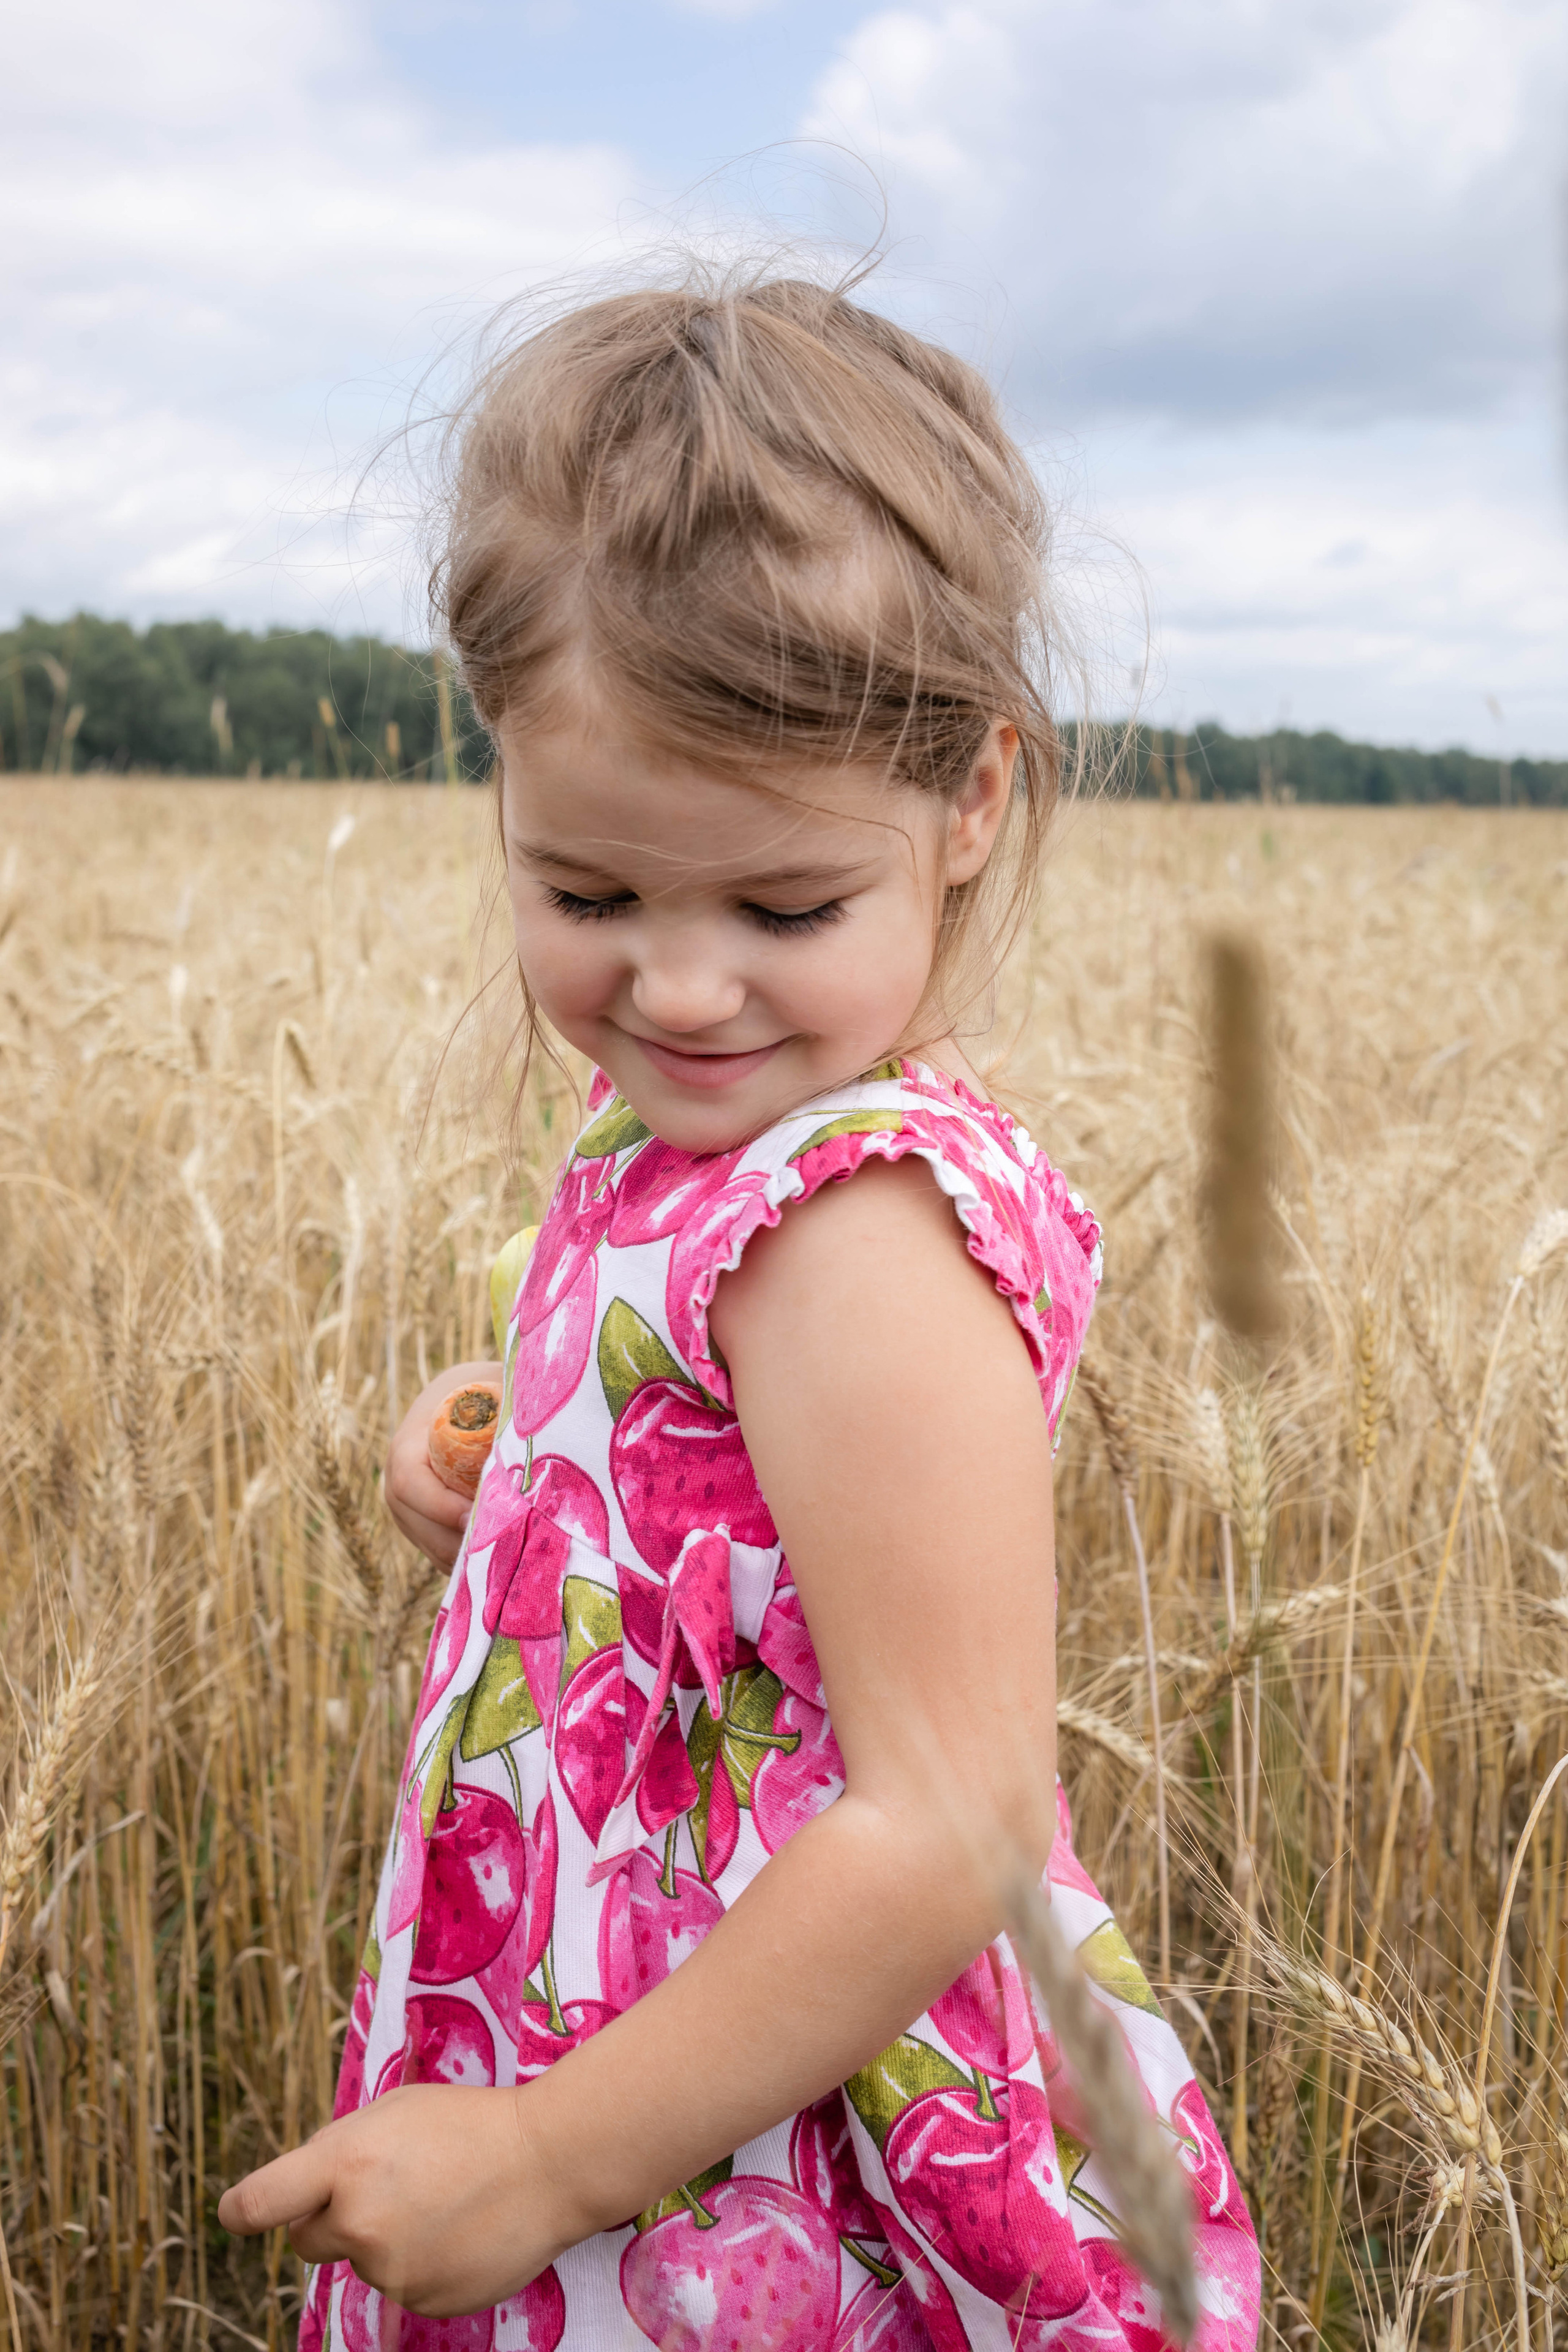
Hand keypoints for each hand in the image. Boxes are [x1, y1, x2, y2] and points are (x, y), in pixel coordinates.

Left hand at [217, 2082, 568, 2316]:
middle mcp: (359, 2224)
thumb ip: (341, 2151)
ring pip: (363, 2262)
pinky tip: (460, 2231)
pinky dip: (422, 2264)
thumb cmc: (469, 2122)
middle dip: (328, 2219)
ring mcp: (392, 2272)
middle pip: (304, 2241)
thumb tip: (308, 2191)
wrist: (550, 2161)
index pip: (259, 2204)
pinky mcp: (424, 2303)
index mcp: (345, 2165)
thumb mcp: (395, 2110)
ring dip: (386, 2239)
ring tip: (443, 2201)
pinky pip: (403, 2286)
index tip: (237, 2213)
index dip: (241, 2210)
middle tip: (383, 2189)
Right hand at [386, 1360, 504, 1566]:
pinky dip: (474, 1562)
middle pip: (423, 1528)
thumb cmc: (483, 1391)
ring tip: (517, 1553)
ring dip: (473, 1557)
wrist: (462, 1402)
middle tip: (512, 1544)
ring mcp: (409, 1513)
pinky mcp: (426, 1531)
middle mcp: (398, 1484)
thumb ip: (512, 1400)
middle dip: (464, 1542)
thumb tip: (545, 1410)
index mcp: (407, 1446)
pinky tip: (510, 1557)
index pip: (409, 1483)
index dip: (441, 1506)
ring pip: (435, 1549)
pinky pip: (446, 1555)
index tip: (479, 1515)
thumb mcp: (492, 1386)